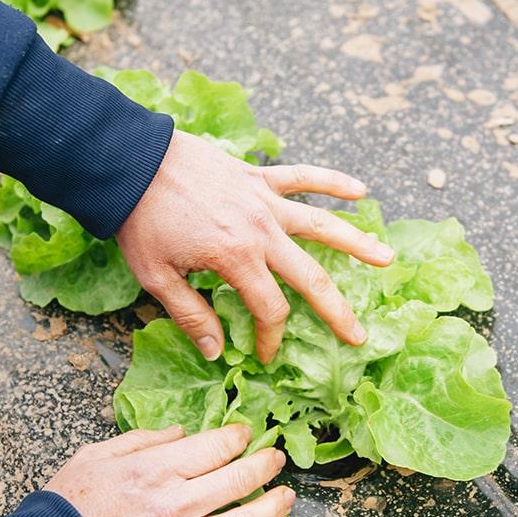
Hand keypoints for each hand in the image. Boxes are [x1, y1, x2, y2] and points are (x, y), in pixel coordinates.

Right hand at [45, 423, 291, 516]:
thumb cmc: (64, 509)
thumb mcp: (95, 456)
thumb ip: (142, 441)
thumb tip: (181, 432)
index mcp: (155, 470)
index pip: (216, 446)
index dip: (239, 436)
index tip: (247, 433)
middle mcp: (176, 505)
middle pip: (241, 479)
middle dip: (266, 464)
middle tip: (276, 459)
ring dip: (275, 508)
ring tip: (286, 498)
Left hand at [116, 130, 395, 363]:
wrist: (130, 161)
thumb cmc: (139, 222)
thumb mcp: (157, 277)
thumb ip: (191, 315)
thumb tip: (218, 352)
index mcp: (236, 259)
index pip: (269, 310)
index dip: (272, 338)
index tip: (266, 355)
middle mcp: (261, 230)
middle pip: (311, 277)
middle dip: (336, 311)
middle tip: (359, 336)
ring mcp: (263, 200)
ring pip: (322, 224)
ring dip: (357, 242)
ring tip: (387, 258)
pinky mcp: (257, 175)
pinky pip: (303, 176)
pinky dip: (332, 181)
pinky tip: (361, 190)